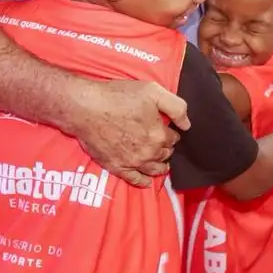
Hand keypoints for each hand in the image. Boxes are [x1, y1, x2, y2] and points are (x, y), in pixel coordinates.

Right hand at [65, 79, 188, 188]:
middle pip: (165, 154)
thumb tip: (187, 125)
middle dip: (166, 149)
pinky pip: (135, 180)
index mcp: (159, 135)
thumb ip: (176, 107)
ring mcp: (133, 162)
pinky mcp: (117, 167)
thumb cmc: (118, 96)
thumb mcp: (152, 91)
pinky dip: (143, 182)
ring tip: (163, 165)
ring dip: (160, 167)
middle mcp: (149, 152)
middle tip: (163, 144)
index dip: (172, 132)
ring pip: (154, 170)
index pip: (174, 138)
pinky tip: (147, 181)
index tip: (168, 129)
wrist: (86, 108)